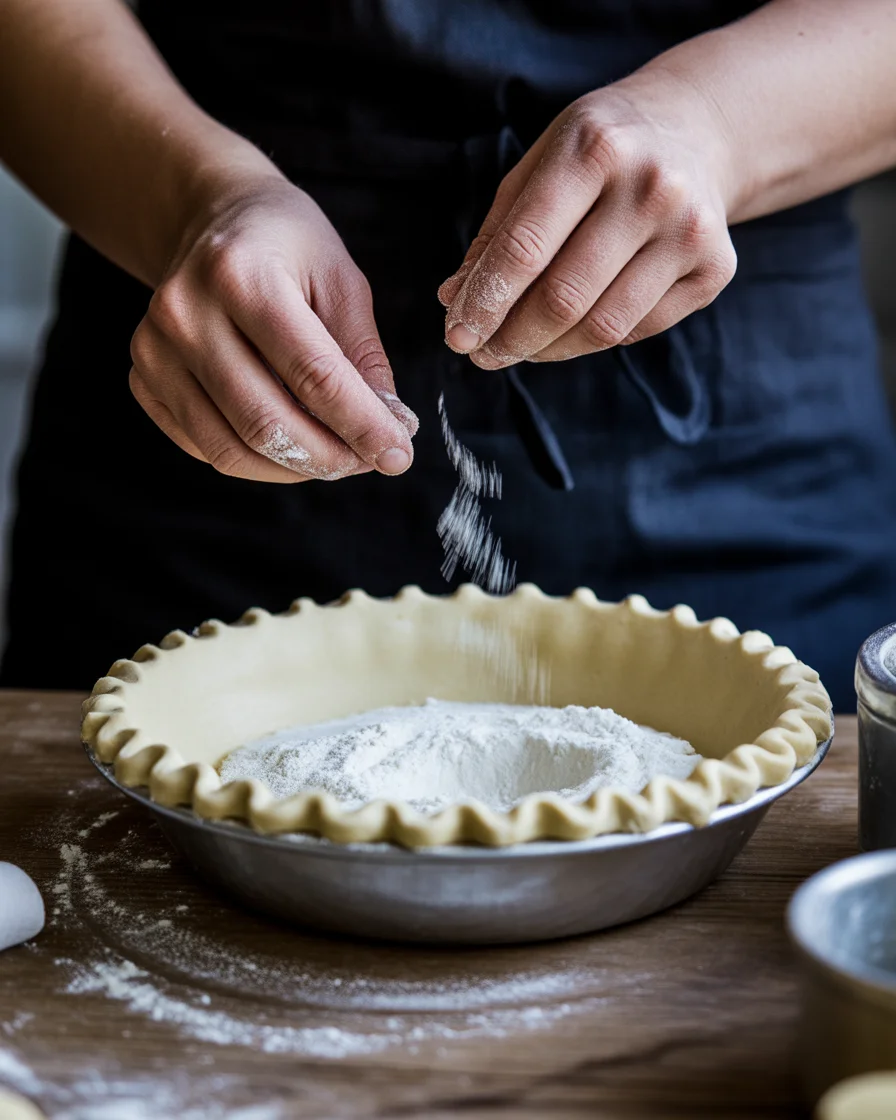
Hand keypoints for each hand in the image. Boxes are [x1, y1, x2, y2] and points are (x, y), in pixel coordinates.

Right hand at [130, 178, 417, 481]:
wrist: (213, 222)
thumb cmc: (286, 247)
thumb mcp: (340, 279)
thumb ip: (364, 356)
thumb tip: (389, 428)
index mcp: (240, 274)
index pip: (313, 375)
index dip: (362, 425)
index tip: (398, 455)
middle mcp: (185, 313)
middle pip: (266, 422)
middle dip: (330, 457)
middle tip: (368, 462)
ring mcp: (154, 350)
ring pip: (231, 449)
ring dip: (295, 469)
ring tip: (337, 458)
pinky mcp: (143, 380)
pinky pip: (205, 448)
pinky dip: (257, 462)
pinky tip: (292, 446)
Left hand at [438, 70, 736, 366]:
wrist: (697, 130)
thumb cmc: (600, 153)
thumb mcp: (540, 166)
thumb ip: (497, 234)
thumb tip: (456, 301)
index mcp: (594, 148)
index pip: (526, 248)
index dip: (485, 303)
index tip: (458, 337)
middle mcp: (651, 187)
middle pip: (564, 298)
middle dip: (512, 338)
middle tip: (484, 354)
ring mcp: (690, 230)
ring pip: (602, 327)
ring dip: (548, 350)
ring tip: (520, 347)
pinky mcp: (715, 268)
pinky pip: (637, 330)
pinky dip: (593, 340)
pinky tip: (573, 328)